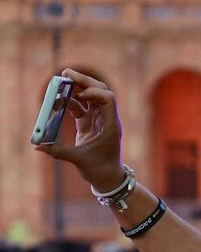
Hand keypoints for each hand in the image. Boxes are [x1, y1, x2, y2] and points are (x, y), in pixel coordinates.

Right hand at [32, 69, 126, 193]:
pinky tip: (57, 101)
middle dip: (84, 81)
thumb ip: (59, 152)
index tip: (80, 95)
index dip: (95, 92)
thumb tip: (38, 146)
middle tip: (66, 73)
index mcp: (110, 126)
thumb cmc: (100, 170)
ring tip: (60, 80)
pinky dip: (69, 101)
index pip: (108, 99)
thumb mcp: (79, 160)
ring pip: (90, 96)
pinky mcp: (90, 123)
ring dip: (76, 87)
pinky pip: (80, 107)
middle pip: (100, 91)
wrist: (108, 179)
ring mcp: (99, 120)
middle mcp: (106, 119)